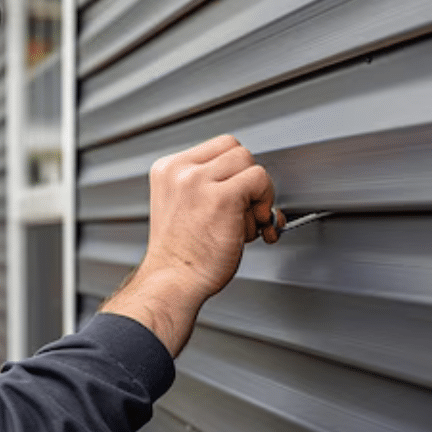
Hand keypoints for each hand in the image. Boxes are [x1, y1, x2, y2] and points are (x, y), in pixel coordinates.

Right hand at [101, 135, 279, 355]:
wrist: (172, 282)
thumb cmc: (181, 257)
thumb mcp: (182, 208)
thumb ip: (208, 188)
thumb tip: (251, 187)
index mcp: (167, 170)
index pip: (217, 148)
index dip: (232, 172)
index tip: (234, 198)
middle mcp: (180, 171)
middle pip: (236, 151)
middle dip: (246, 181)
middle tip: (241, 213)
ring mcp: (199, 181)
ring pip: (250, 163)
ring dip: (256, 195)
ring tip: (241, 225)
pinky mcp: (222, 197)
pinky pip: (260, 180)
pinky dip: (264, 204)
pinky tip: (251, 228)